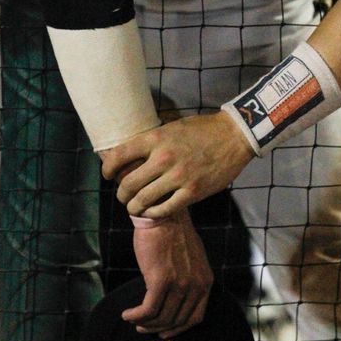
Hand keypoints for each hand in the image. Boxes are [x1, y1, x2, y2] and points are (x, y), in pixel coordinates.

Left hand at [101, 112, 253, 217]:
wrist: (233, 136)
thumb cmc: (201, 130)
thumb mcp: (172, 127)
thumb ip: (152, 142)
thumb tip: (130, 154)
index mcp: (156, 139)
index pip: (119, 156)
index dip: (107, 168)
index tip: (107, 175)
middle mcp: (163, 158)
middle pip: (127, 184)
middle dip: (121, 193)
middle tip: (123, 195)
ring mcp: (178, 177)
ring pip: (142, 200)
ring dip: (134, 206)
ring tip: (135, 206)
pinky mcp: (193, 192)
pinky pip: (164, 209)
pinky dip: (153, 213)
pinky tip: (152, 211)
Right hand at [122, 209, 212, 338]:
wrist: (161, 213)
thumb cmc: (172, 232)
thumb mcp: (190, 258)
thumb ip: (189, 278)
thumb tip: (177, 300)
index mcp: (205, 280)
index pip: (195, 317)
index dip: (177, 329)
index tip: (163, 332)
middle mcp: (196, 285)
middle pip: (176, 321)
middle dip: (158, 328)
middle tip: (143, 328)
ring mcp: (180, 284)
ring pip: (161, 318)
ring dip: (144, 324)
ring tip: (133, 320)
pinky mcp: (161, 281)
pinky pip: (147, 310)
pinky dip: (136, 316)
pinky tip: (127, 314)